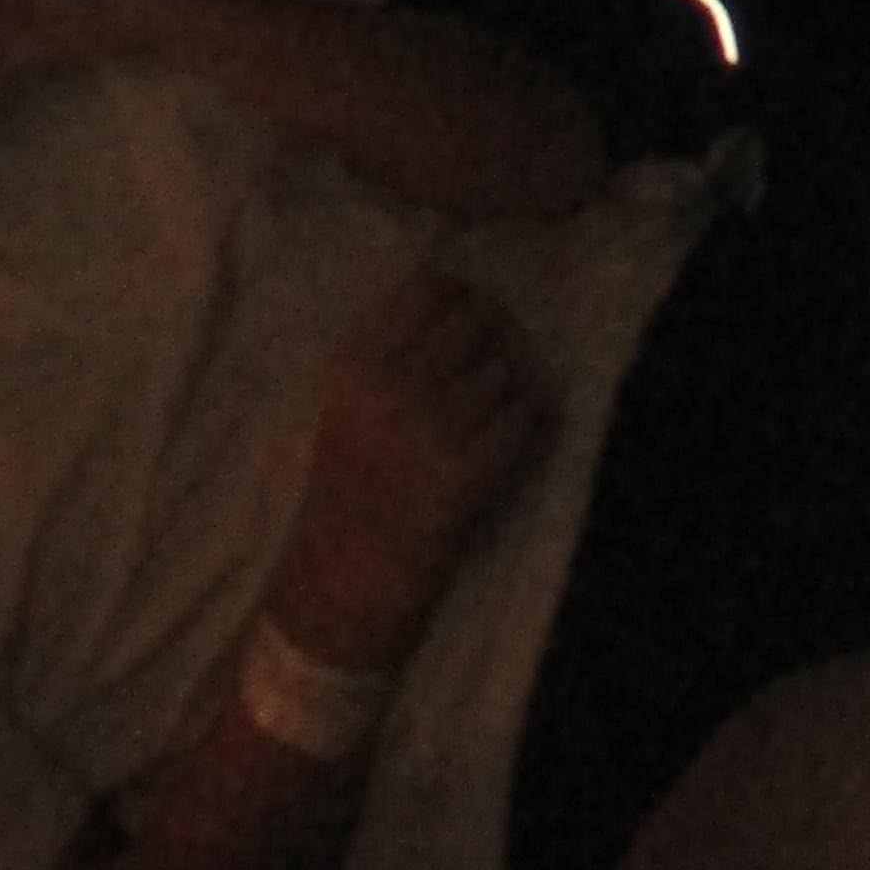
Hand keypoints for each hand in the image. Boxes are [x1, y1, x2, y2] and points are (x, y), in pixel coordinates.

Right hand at [274, 268, 554, 669]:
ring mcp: (432, 430)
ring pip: (507, 368)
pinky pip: (524, 417)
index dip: (459, 296)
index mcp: (356, 365)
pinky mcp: (468, 474)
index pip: (429, 287)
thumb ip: (390, 346)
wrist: (343, 581)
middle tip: (487, 366)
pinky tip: (506, 441)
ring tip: (489, 414)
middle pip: (478, 319)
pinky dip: (526, 425)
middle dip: (492, 337)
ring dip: (509, 386)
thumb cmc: (349, 485)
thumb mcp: (347, 402)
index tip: (465, 316)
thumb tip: (461, 288)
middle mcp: (393, 388)